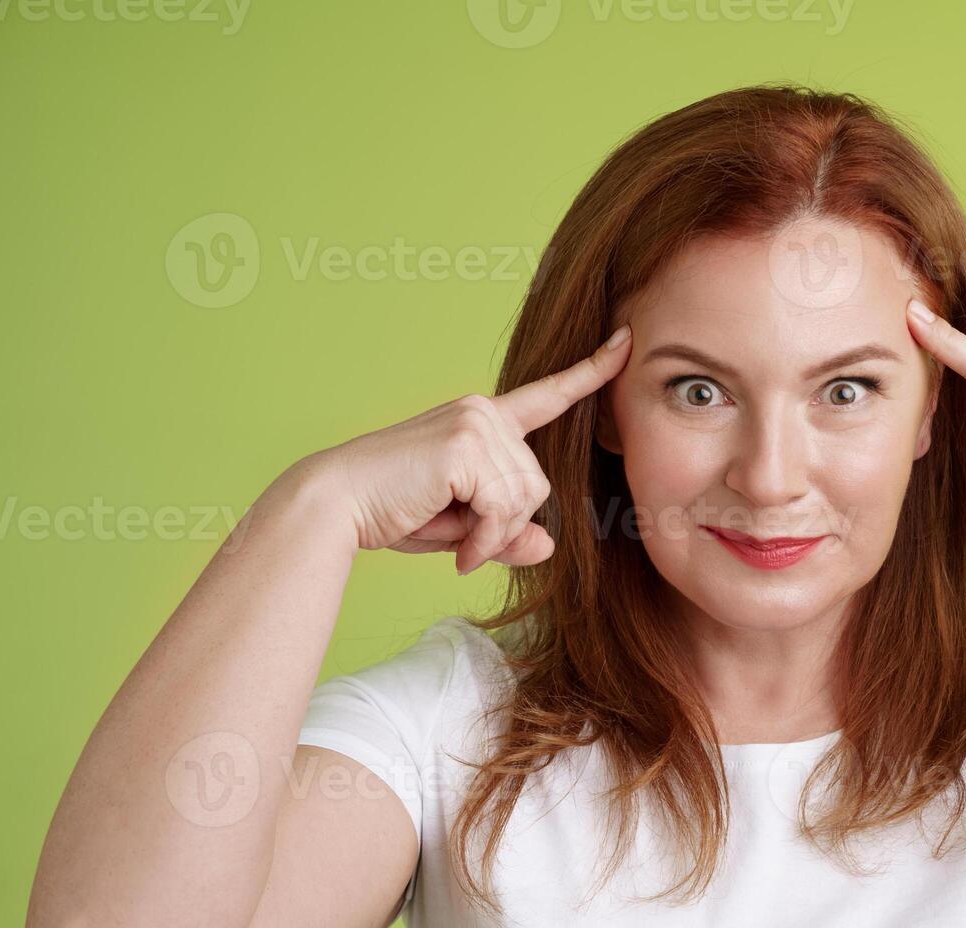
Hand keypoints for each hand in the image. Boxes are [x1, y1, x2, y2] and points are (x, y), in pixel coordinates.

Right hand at [307, 325, 632, 573]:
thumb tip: (547, 545)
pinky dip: (485, 540)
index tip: (626, 341)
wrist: (338, 505)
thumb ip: (506, 532)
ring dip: (493, 535)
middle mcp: (482, 412)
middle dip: (505, 523)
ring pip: (525, 498)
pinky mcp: (466, 445)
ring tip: (457, 543)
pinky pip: (504, 509)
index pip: (546, 395)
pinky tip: (457, 548)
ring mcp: (475, 424)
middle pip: (538, 483)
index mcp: (482, 420)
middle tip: (465, 541)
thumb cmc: (392, 510)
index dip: (590, 372)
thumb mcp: (462, 526)